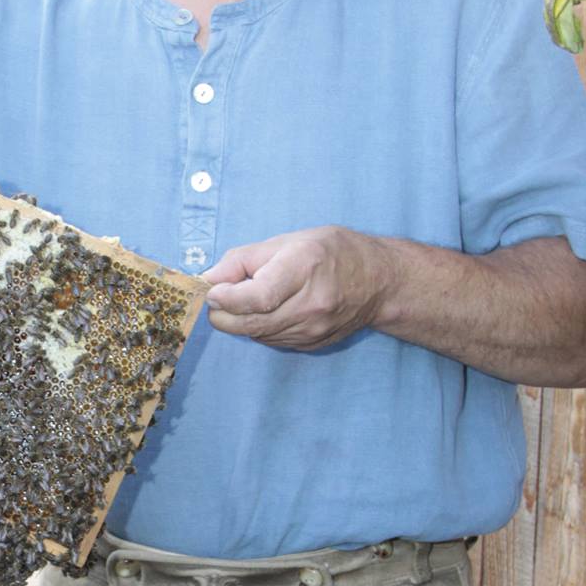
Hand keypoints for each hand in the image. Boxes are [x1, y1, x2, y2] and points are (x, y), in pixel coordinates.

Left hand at [203, 228, 391, 348]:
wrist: (379, 281)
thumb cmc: (332, 252)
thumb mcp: (286, 241)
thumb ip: (242, 260)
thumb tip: (207, 280)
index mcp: (305, 269)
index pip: (257, 297)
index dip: (227, 298)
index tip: (212, 292)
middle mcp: (311, 305)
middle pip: (251, 323)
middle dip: (223, 314)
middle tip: (216, 299)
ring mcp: (313, 330)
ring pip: (256, 335)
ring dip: (241, 320)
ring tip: (247, 298)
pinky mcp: (311, 345)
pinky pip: (271, 341)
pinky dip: (260, 328)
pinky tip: (270, 310)